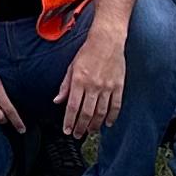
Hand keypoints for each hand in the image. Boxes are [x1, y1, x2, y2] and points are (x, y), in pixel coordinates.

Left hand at [60, 21, 127, 137]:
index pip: (72, 107)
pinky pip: (115, 106)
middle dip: (81, 127)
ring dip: (95, 125)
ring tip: (90, 131)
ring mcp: (107, 87)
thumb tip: (57, 101)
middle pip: (86, 113)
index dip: (69, 121)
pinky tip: (108, 124)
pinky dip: (112, 117)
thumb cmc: (87, 52)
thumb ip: (65, 85)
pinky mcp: (118, 86)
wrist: (107, 40)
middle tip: (77, 135)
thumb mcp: (71, 67)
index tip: (67, 130)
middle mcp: (93, 86)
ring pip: (101, 112)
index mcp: (79, 81)